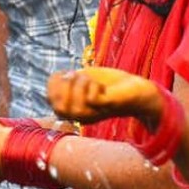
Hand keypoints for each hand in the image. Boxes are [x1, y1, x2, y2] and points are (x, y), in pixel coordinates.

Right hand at [47, 67, 163, 125]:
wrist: (137, 90)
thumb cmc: (110, 85)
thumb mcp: (85, 80)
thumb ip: (69, 80)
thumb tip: (58, 77)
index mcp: (75, 109)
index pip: (52, 103)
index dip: (53, 84)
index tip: (66, 72)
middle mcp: (82, 115)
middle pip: (58, 108)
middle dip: (62, 86)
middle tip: (76, 74)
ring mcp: (95, 113)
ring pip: (74, 106)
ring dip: (78, 85)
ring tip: (89, 79)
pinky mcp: (108, 106)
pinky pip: (92, 100)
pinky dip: (92, 86)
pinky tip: (99, 84)